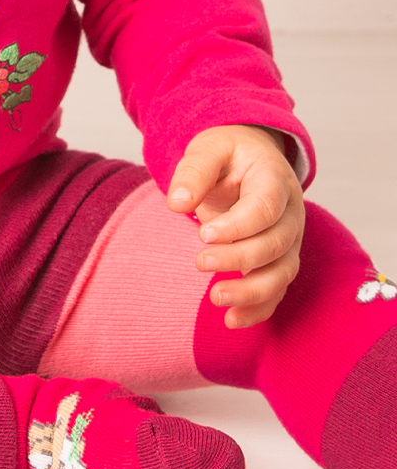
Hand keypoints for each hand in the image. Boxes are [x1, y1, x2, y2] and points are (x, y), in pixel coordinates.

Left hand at [167, 124, 303, 327]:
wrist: (250, 158)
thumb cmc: (228, 153)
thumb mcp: (208, 148)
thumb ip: (194, 171)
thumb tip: (177, 203)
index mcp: (274, 179)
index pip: (265, 208)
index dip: (238, 225)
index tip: (203, 234)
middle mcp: (291, 212)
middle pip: (275, 244)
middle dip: (238, 258)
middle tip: (200, 262)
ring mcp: (290, 239)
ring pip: (282, 273)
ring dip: (251, 291)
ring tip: (216, 299)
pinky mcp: (280, 259)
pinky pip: (277, 290)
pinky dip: (259, 309)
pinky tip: (232, 321)